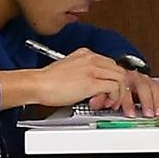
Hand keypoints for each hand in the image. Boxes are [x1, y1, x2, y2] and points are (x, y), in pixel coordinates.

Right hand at [13, 51, 158, 114]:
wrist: (37, 84)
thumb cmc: (48, 82)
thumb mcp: (70, 70)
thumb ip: (85, 73)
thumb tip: (98, 87)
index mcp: (86, 54)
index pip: (111, 64)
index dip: (115, 79)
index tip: (114, 90)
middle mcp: (91, 58)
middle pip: (119, 69)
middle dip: (121, 87)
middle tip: (116, 99)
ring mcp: (92, 69)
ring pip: (120, 77)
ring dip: (119, 93)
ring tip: (112, 103)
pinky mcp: (91, 82)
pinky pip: (114, 87)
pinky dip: (114, 97)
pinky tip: (106, 103)